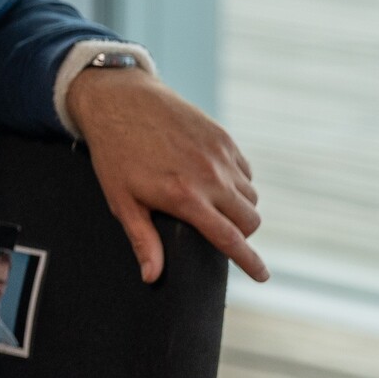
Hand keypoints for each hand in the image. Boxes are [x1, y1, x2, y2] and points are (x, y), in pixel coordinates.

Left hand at [63, 64, 266, 281]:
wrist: (120, 100)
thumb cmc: (115, 154)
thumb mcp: (122, 201)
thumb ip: (143, 240)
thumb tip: (152, 277)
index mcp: (186, 197)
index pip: (230, 239)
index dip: (250, 262)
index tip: (262, 277)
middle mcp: (211, 177)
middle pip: (249, 220)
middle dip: (242, 234)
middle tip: (222, 234)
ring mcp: (221, 155)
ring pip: (251, 196)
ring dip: (240, 208)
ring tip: (214, 207)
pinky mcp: (223, 137)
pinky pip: (246, 171)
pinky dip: (238, 182)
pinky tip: (216, 182)